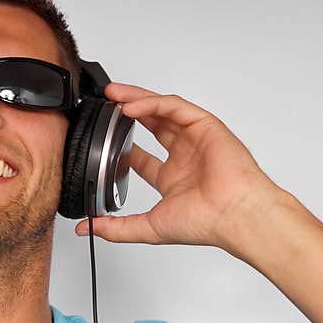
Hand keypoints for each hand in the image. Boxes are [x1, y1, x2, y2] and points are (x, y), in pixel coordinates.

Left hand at [74, 83, 284, 251]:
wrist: (234, 215)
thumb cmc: (206, 222)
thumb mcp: (148, 228)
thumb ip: (116, 228)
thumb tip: (88, 227)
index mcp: (173, 179)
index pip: (142, 158)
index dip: (122, 146)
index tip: (102, 138)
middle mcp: (185, 156)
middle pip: (151, 125)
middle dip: (127, 112)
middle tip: (105, 103)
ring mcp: (196, 139)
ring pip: (162, 110)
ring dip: (136, 100)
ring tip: (114, 94)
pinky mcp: (206, 126)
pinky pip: (175, 107)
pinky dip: (152, 103)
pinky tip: (132, 105)